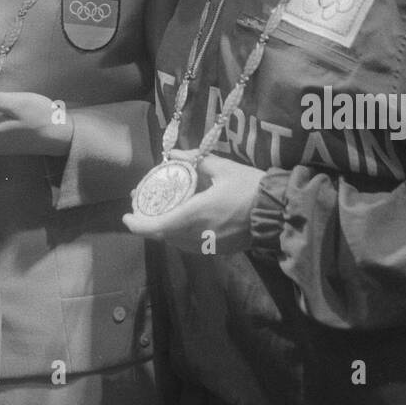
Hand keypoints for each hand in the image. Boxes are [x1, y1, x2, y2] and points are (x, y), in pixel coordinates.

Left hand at [123, 154, 269, 254]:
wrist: (279, 211)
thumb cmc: (251, 187)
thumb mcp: (223, 167)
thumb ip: (196, 161)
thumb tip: (176, 154)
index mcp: (197, 214)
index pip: (158, 227)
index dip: (138, 224)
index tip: (126, 216)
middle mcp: (199, 235)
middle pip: (163, 236)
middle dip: (148, 224)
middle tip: (141, 207)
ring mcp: (209, 246)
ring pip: (176, 243)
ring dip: (163, 231)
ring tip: (158, 212)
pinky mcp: (219, 250)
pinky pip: (190, 245)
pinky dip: (179, 235)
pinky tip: (180, 221)